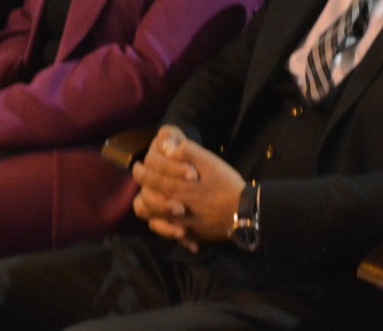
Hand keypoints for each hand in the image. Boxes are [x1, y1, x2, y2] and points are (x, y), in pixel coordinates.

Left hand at [130, 125, 244, 251]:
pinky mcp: (191, 235)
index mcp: (178, 188)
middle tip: (140, 182)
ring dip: (149, 210)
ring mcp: (182, 224)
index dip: (141, 172)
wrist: (245, 213)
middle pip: (149, 200)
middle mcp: (175, 209)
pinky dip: (166, 230)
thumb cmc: (226, 184)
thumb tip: (167, 148)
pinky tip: (169, 224)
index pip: (151, 180)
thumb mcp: (209, 161)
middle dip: (142, 189)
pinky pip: (171, 235)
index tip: (137, 166)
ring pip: (154, 220)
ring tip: (149, 201)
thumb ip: (187, 152)